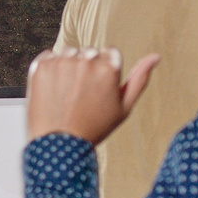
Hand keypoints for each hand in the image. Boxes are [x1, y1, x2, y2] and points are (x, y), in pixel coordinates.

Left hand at [27, 47, 159, 145]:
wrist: (58, 144)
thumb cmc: (93, 128)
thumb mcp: (124, 108)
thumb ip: (140, 79)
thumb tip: (155, 56)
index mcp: (109, 68)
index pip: (110, 52)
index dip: (105, 71)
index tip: (98, 88)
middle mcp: (86, 61)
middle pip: (90, 52)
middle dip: (88, 68)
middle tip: (82, 95)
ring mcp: (62, 62)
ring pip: (70, 53)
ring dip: (69, 66)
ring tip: (68, 93)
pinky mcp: (42, 65)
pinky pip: (50, 56)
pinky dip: (51, 69)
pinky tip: (54, 89)